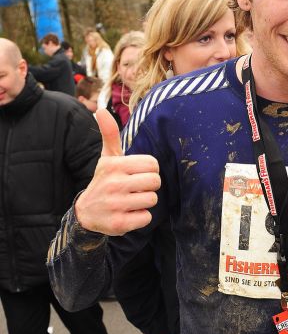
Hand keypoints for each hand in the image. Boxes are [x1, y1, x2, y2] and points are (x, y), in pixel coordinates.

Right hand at [74, 109, 160, 235]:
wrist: (86, 213)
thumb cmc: (104, 181)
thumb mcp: (106, 158)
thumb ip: (109, 135)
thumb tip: (101, 110)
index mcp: (114, 165)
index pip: (153, 164)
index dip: (149, 170)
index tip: (138, 174)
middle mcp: (114, 184)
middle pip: (155, 182)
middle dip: (149, 186)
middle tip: (136, 189)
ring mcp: (116, 204)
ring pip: (152, 200)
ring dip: (145, 202)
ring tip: (131, 201)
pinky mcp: (119, 224)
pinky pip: (146, 218)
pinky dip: (141, 218)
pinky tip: (128, 214)